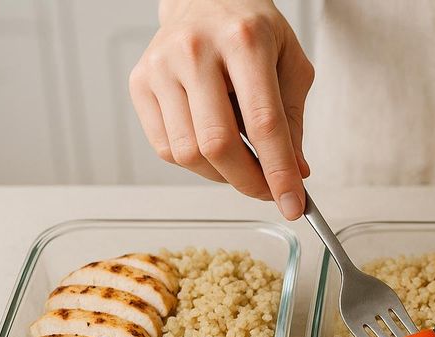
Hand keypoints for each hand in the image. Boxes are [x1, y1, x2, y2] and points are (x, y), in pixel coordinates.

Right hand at [130, 0, 312, 218]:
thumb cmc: (252, 32)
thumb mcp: (291, 66)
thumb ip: (294, 122)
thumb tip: (295, 175)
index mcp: (244, 41)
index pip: (264, 123)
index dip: (279, 172)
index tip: (293, 206)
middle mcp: (196, 51)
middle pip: (219, 144)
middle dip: (249, 183)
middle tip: (269, 192)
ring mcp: (161, 66)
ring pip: (188, 153)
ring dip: (222, 176)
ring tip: (242, 163)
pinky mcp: (139, 83)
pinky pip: (166, 148)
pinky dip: (195, 163)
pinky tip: (213, 146)